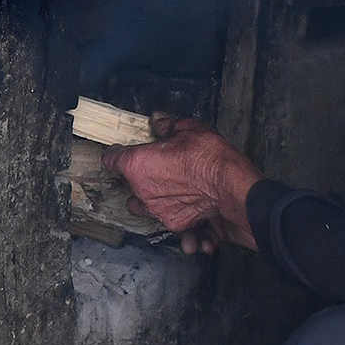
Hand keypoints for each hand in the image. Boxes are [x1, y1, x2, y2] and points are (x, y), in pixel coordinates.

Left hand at [103, 115, 263, 254]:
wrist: (232, 186)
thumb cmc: (210, 157)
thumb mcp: (188, 129)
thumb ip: (168, 126)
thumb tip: (159, 121)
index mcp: (138, 164)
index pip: (112, 159)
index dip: (117, 154)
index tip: (123, 152)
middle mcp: (142, 190)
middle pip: (127, 185)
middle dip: (137, 177)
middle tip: (154, 168)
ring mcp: (156, 210)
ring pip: (141, 206)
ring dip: (149, 199)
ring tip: (166, 190)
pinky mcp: (174, 223)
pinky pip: (166, 220)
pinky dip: (172, 215)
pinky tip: (184, 206)